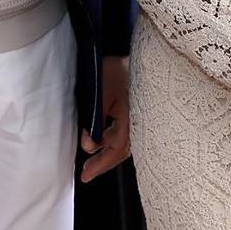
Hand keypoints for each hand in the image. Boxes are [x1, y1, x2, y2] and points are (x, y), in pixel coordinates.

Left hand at [80, 54, 131, 181]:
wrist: (143, 54)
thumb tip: (88, 144)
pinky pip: (127, 131)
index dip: (102, 164)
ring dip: (108, 148)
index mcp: (133, 119)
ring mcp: (142, 118)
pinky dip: (113, 138)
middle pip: (122, 150)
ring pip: (124, 141)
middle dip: (104, 161)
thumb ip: (95, 120)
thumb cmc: (122, 69)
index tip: (87, 175)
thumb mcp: (102, 93)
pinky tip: (103, 137)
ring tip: (93, 151)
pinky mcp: (140, 111)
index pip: (117, 149)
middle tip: (88, 170)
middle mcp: (141, 123)